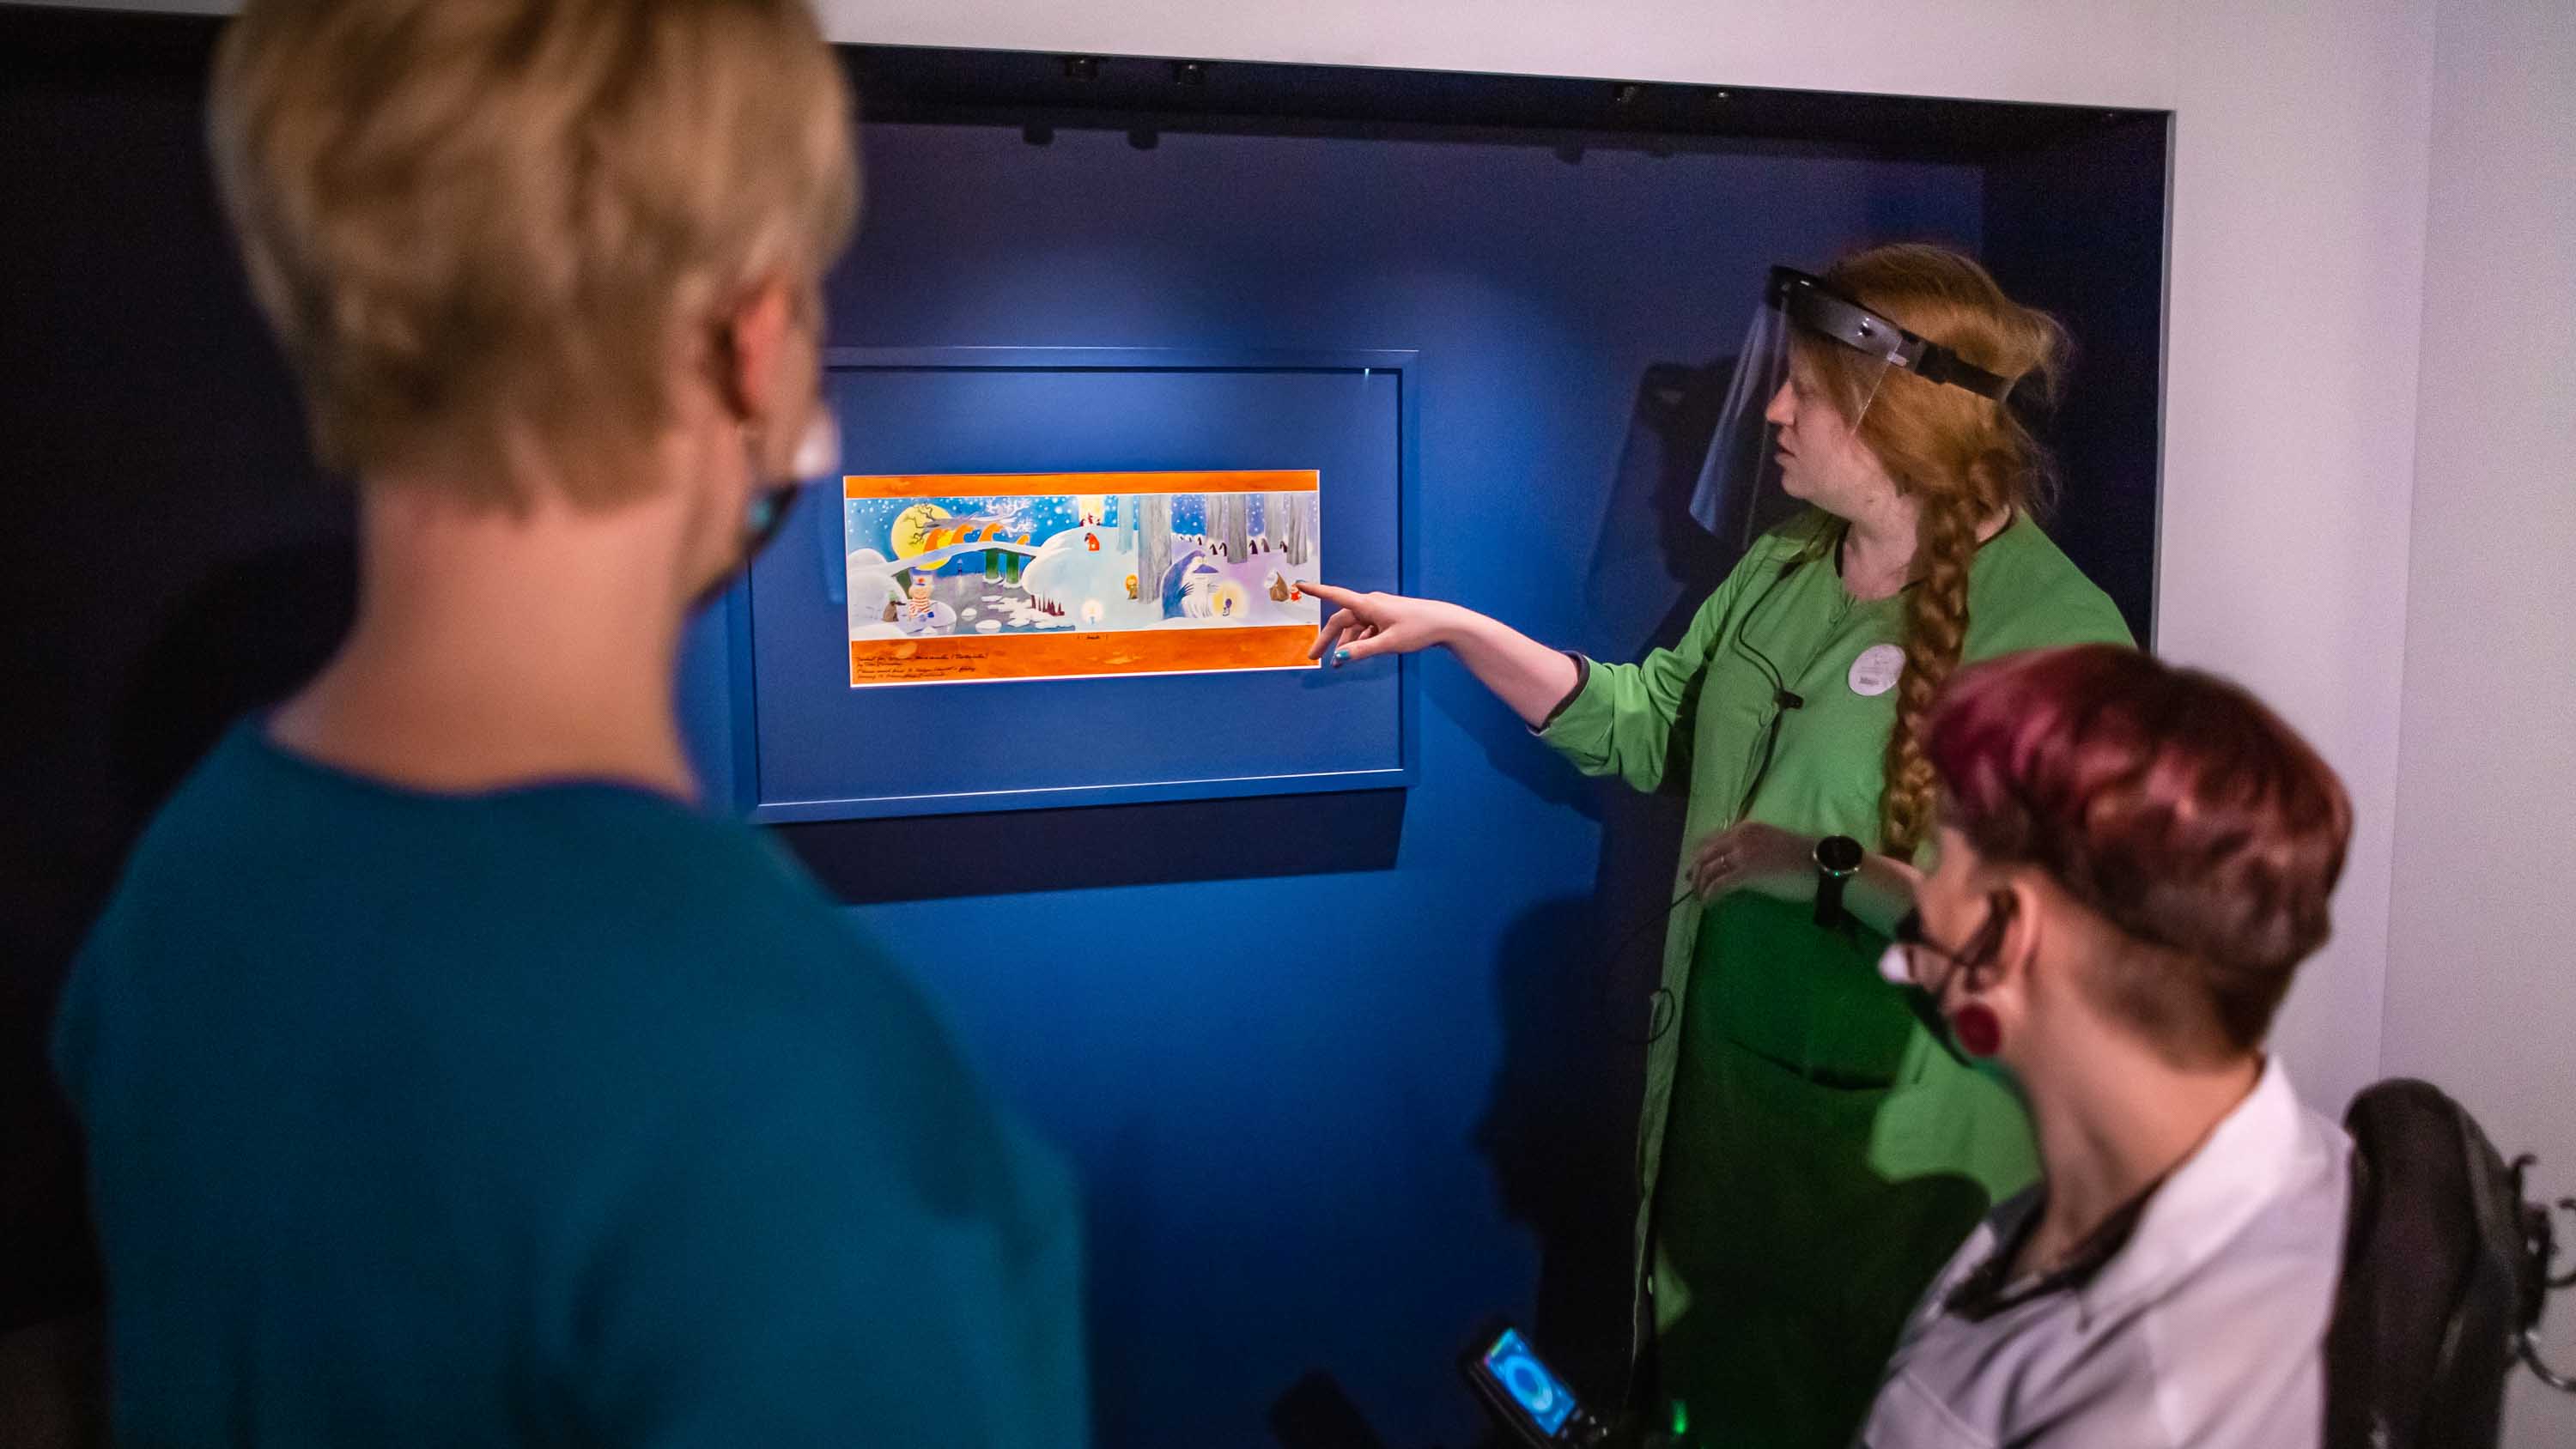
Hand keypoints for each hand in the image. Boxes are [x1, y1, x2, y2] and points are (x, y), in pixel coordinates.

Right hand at [1302, 582, 1458, 665]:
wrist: (1445, 624)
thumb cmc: (1419, 629)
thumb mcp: (1388, 643)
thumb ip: (1362, 650)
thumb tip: (1338, 657)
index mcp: (1369, 605)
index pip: (1336, 596)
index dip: (1317, 591)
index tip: (1300, 584)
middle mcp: (1371, 604)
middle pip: (1341, 620)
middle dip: (1326, 638)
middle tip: (1313, 657)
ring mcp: (1379, 611)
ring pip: (1354, 627)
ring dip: (1344, 644)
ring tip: (1337, 665)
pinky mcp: (1386, 618)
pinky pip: (1366, 629)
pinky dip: (1358, 642)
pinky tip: (1354, 655)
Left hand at [1688, 822, 1816, 901]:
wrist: (1820, 866)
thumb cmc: (1801, 859)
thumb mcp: (1770, 843)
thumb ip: (1749, 848)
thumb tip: (1733, 863)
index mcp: (1745, 829)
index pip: (1711, 839)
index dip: (1699, 856)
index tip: (1694, 870)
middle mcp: (1740, 837)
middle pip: (1705, 854)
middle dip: (1696, 872)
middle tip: (1693, 887)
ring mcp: (1743, 854)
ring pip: (1709, 870)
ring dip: (1701, 886)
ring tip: (1701, 899)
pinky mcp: (1747, 872)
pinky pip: (1719, 885)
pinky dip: (1711, 895)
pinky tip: (1710, 904)